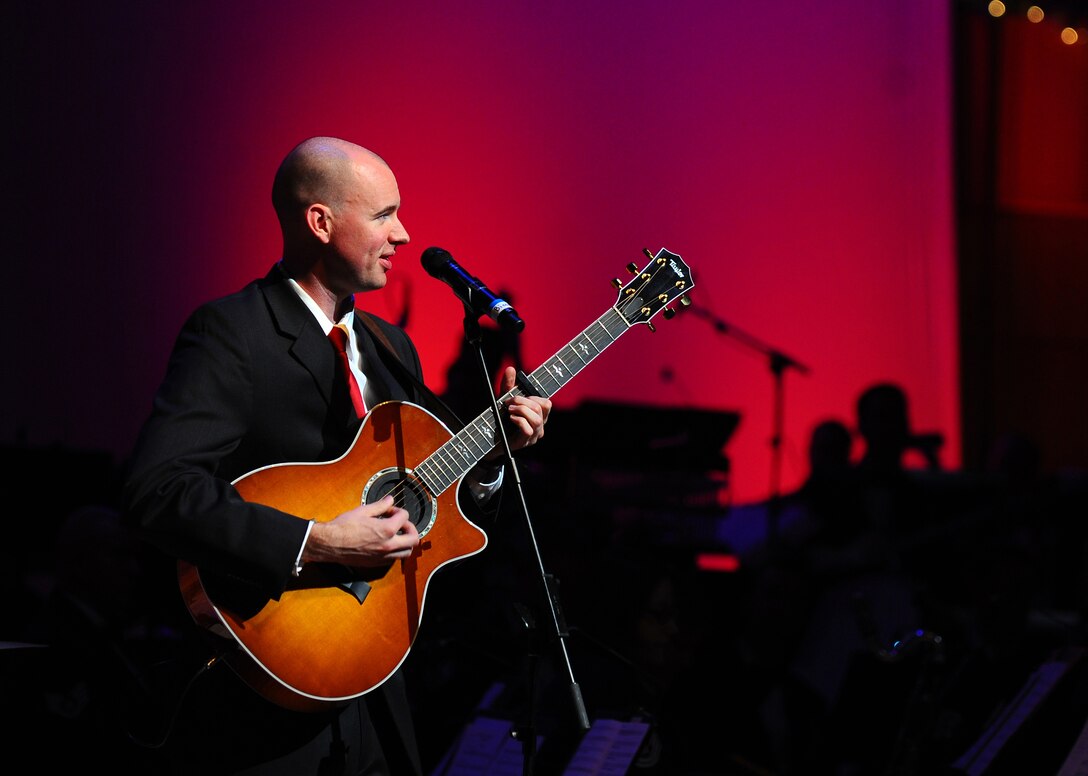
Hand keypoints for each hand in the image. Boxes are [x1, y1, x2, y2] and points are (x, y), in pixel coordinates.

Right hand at [303, 494, 419, 567]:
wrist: (329, 544)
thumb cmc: (342, 528)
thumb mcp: (363, 511)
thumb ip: (380, 506)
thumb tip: (390, 500)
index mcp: (386, 530)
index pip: (404, 517)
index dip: (397, 510)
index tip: (390, 510)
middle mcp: (388, 545)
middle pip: (414, 539)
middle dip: (410, 528)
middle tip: (401, 523)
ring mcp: (383, 556)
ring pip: (406, 552)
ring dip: (406, 542)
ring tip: (397, 534)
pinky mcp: (376, 563)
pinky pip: (394, 559)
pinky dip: (396, 551)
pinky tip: (387, 543)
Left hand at [490, 366, 551, 453]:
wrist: (489, 440)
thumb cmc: (500, 419)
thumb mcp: (504, 400)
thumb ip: (508, 385)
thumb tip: (510, 369)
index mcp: (539, 415)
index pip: (546, 403)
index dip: (532, 396)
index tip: (516, 396)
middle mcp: (540, 426)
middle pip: (542, 408)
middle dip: (524, 401)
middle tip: (509, 402)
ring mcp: (534, 435)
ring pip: (536, 418)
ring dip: (521, 410)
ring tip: (509, 410)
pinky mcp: (524, 442)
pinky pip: (528, 430)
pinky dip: (518, 420)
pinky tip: (510, 419)